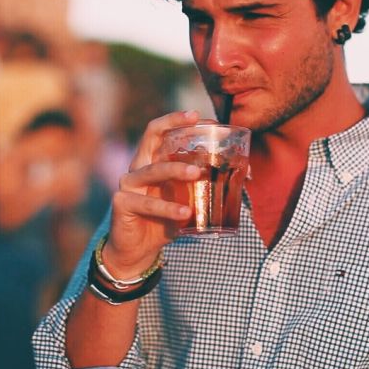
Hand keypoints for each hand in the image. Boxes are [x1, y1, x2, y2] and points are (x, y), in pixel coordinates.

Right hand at [104, 110, 200, 277]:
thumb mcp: (186, 200)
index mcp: (152, 161)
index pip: (161, 131)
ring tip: (196, 174)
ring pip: (152, 170)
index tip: (203, 117)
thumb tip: (246, 175)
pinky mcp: (122, 204)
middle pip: (151, 135)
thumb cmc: (165, 221)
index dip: (178, 120)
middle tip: (197, 122)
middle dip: (173, 124)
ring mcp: (128, 184)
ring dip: (176, 169)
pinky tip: (185, 213)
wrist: (137, 251)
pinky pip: (148, 203)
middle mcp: (138, 167)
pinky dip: (168, 208)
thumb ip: (205, 186)